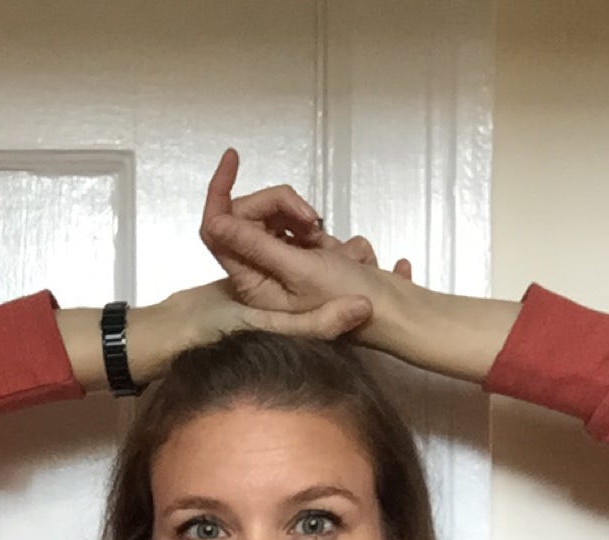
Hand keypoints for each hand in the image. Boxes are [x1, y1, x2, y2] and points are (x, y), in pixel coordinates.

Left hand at [199, 148, 412, 347]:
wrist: (393, 313)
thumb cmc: (347, 298)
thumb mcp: (300, 270)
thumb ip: (256, 246)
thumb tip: (215, 222)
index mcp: (252, 281)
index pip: (217, 229)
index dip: (219, 192)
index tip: (233, 158)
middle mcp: (262, 274)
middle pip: (251, 216)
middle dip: (281, 206)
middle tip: (312, 218)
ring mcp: (284, 266)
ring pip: (279, 220)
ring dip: (306, 221)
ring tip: (330, 242)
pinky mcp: (305, 261)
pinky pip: (303, 232)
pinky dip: (324, 235)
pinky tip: (345, 254)